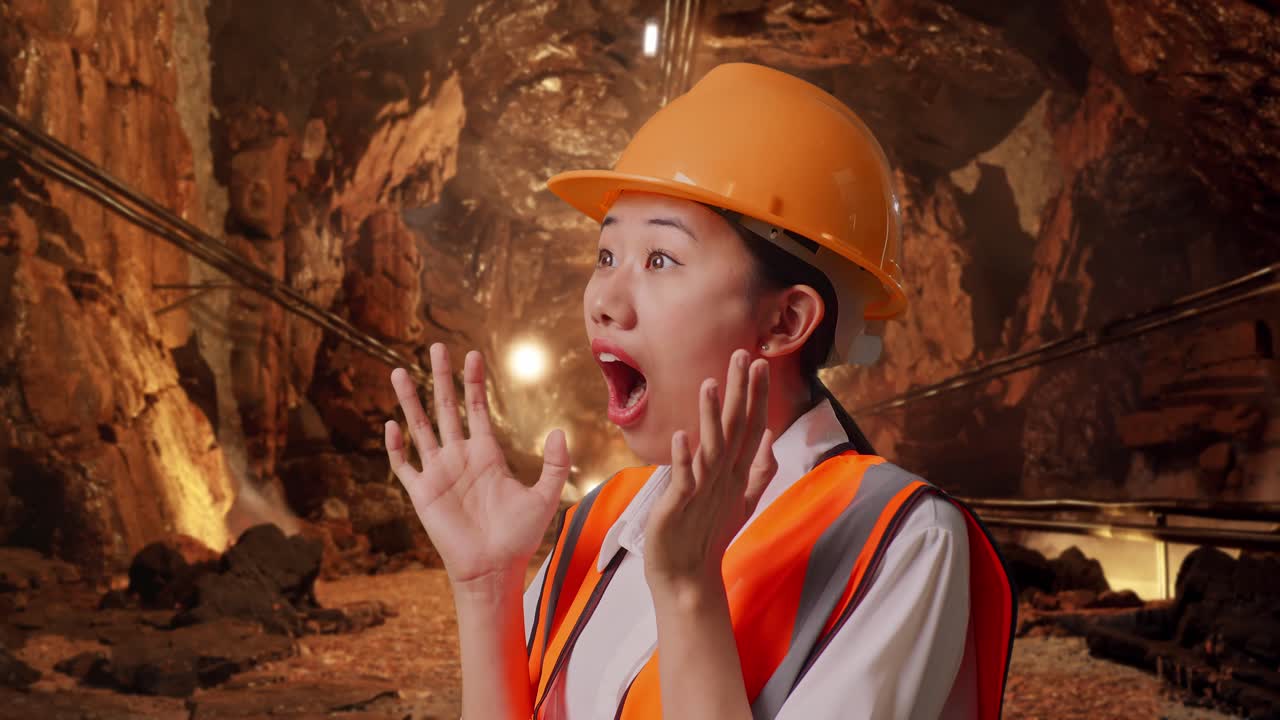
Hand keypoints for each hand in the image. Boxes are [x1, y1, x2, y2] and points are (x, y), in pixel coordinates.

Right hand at [385, 343, 570, 591]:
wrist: (493, 570)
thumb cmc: (519, 537)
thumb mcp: (545, 497)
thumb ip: (554, 464)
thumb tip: (559, 431)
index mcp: (486, 453)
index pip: (477, 408)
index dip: (474, 382)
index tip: (473, 354)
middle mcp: (459, 457)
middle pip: (446, 407)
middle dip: (442, 377)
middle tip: (437, 346)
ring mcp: (439, 473)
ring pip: (420, 427)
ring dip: (410, 400)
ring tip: (400, 371)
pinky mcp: (422, 493)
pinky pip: (404, 464)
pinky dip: (396, 445)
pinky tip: (391, 424)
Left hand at [643, 349, 776, 593]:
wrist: (687, 577)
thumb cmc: (708, 536)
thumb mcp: (740, 500)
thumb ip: (759, 470)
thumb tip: (771, 439)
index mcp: (735, 474)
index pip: (752, 427)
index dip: (756, 396)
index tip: (760, 362)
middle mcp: (723, 478)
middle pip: (736, 430)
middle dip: (740, 393)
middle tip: (744, 356)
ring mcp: (703, 491)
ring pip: (711, 448)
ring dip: (711, 417)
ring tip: (709, 384)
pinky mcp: (679, 506)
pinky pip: (683, 478)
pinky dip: (683, 458)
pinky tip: (682, 435)